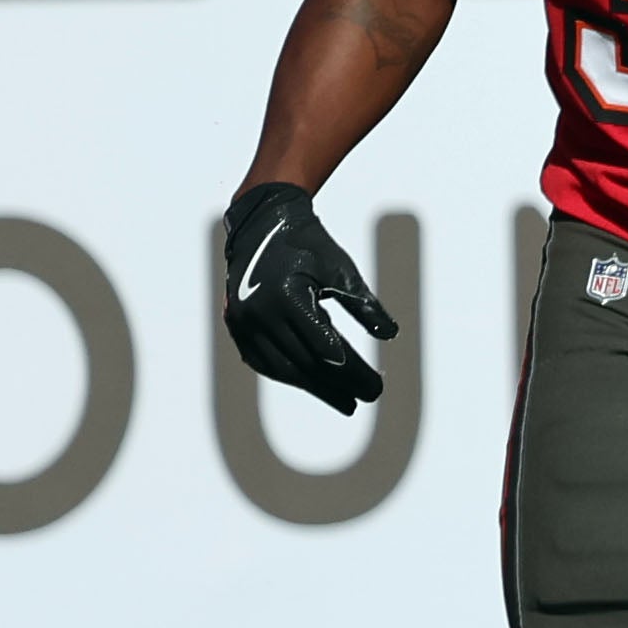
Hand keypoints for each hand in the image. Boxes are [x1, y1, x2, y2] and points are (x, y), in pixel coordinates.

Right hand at [223, 183, 396, 415]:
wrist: (264, 225)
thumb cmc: (310, 246)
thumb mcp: (342, 271)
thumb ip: (364, 304)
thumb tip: (391, 335)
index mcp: (286, 296)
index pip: (326, 348)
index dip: (353, 372)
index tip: (376, 388)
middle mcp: (258, 312)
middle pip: (306, 362)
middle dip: (339, 384)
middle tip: (369, 398)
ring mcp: (242, 321)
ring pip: (283, 368)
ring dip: (316, 386)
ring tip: (346, 402)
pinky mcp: (236, 325)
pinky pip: (263, 360)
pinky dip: (290, 375)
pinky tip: (315, 384)